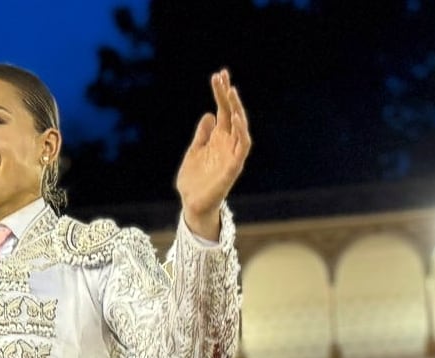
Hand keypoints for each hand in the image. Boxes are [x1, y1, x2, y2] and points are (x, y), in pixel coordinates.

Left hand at [175, 70, 250, 239]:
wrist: (192, 205)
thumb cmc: (194, 181)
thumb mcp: (194, 152)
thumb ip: (203, 135)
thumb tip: (209, 114)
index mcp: (218, 139)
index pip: (223, 111)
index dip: (221, 94)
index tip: (218, 75)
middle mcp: (228, 144)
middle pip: (232, 114)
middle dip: (228, 95)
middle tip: (223, 76)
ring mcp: (232, 155)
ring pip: (240, 127)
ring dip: (237, 109)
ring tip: (230, 91)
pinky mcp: (233, 167)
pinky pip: (241, 147)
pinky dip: (240, 132)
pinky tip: (234, 117)